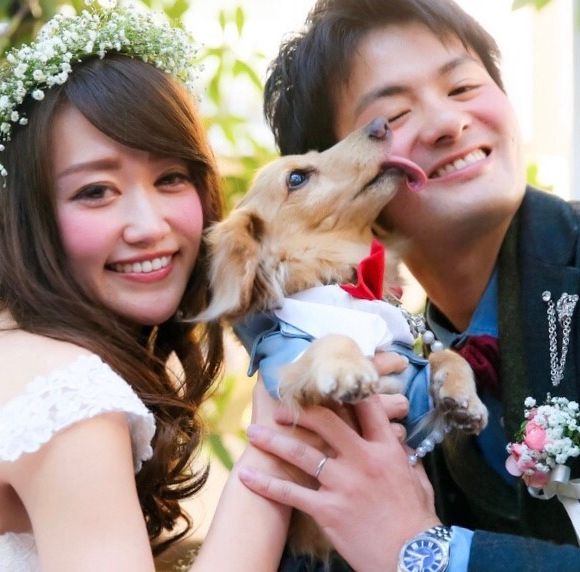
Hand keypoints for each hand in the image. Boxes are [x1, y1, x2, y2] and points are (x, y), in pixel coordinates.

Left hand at [239, 395, 438, 571]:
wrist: (414, 560)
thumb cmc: (418, 521)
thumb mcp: (417, 479)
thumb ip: (404, 455)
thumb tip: (398, 440)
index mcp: (385, 449)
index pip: (364, 407)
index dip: (344, 390)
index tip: (325, 384)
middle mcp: (362, 460)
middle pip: (326, 422)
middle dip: (300, 412)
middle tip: (280, 408)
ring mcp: (343, 485)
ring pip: (301, 454)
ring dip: (273, 441)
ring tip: (253, 432)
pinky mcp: (328, 510)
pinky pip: (291, 494)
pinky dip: (266, 485)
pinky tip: (246, 476)